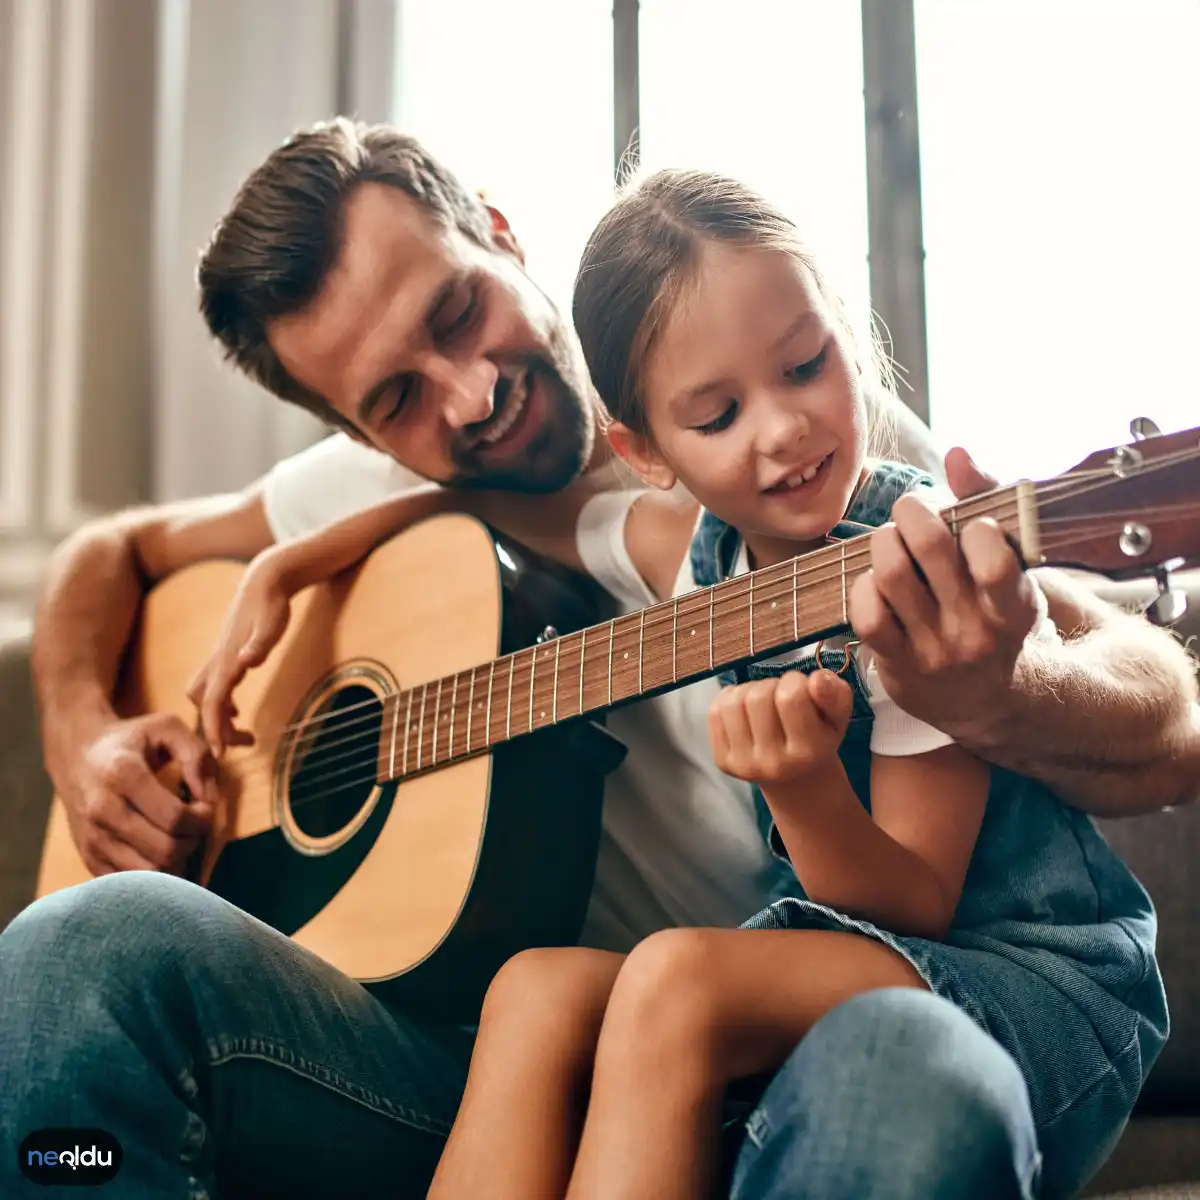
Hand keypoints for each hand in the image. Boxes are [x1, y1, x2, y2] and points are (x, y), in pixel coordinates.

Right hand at [60, 714, 214, 875]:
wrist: (78, 755)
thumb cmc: (132, 741)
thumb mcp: (168, 728)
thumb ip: (197, 754)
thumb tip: (208, 796)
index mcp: (122, 774)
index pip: (174, 817)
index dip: (202, 818)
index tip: (206, 807)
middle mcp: (101, 810)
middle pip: (165, 850)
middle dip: (193, 840)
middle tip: (196, 824)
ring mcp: (92, 838)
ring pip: (149, 874)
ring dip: (177, 859)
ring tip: (179, 835)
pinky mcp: (88, 858)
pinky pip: (131, 884)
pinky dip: (155, 874)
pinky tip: (159, 848)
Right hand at [186, 551, 293, 755]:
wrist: (264, 580)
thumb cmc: (271, 603)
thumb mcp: (271, 624)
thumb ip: (260, 644)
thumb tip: (246, 661)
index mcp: (227, 660)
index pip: (212, 702)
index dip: (213, 729)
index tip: (218, 754)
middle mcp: (217, 661)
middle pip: (204, 704)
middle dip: (214, 729)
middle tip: (240, 748)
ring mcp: (219, 658)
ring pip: (204, 696)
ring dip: (217, 719)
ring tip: (242, 737)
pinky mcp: (226, 656)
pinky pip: (214, 688)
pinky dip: (220, 705)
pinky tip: (236, 711)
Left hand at [708, 670, 853, 785]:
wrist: (796, 779)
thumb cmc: (818, 738)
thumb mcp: (837, 718)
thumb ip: (836, 695)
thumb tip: (817, 678)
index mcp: (807, 753)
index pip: (790, 697)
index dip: (795, 681)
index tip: (800, 688)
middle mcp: (774, 764)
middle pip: (758, 697)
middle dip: (771, 685)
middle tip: (781, 697)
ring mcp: (744, 764)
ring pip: (733, 702)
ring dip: (748, 690)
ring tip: (764, 702)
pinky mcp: (723, 761)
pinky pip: (715, 711)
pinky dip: (729, 699)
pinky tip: (746, 710)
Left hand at [848, 447, 1036, 740]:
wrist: (985, 699)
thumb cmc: (993, 612)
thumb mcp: (1009, 565)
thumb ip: (987, 503)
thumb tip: (958, 453)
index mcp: (1015, 605)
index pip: (993, 556)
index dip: (973, 525)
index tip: (968, 523)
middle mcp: (976, 631)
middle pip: (929, 547)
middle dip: (912, 510)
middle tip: (911, 509)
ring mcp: (935, 651)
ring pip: (891, 574)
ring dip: (884, 542)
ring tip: (891, 540)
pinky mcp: (898, 665)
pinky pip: (866, 614)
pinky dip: (862, 587)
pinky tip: (874, 582)